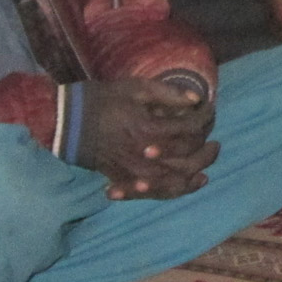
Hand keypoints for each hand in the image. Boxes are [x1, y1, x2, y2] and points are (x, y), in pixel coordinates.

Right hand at [78, 78, 218, 199]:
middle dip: (206, 154)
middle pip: (187, 162)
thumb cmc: (100, 100)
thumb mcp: (135, 88)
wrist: (65, 122)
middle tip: (216, 146)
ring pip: (173, 183)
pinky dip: (172, 192)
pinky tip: (186, 186)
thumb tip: (196, 99)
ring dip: (193, 178)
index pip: (190, 129)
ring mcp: (133, 171)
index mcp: (149, 130)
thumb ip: (168, 94)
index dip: (205, 120)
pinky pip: (153, 193)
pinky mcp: (122, 180)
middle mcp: (145, 156)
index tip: (210, 112)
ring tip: (206, 172)